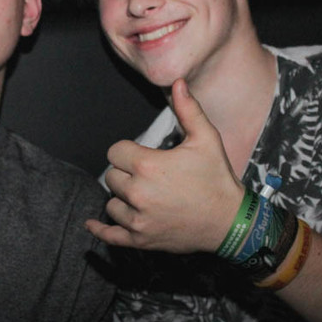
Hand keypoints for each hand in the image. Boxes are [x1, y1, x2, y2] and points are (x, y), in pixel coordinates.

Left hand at [87, 79, 244, 252]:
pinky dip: (100, 230)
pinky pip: (110, 236)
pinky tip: (91, 224)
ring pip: (112, 204)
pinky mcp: (141, 240)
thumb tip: (178, 82)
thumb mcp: (206, 139)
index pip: (115, 152)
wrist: (230, 221)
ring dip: (123, 199)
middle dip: (126, 174)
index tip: (142, 156)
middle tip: (149, 177)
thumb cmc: (217, 178)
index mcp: (148, 166)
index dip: (128, 152)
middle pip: (112, 177)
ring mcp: (138, 219)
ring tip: (144, 197)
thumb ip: (188, 110)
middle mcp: (138, 193)